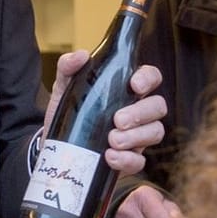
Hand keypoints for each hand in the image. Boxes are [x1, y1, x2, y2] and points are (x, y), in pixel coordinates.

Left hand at [44, 54, 168, 174]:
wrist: (57, 148)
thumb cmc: (69, 113)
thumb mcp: (64, 88)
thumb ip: (68, 67)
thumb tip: (80, 56)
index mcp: (126, 90)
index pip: (151, 77)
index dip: (148, 79)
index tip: (134, 85)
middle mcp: (138, 112)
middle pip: (158, 106)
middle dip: (141, 113)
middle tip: (117, 120)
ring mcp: (137, 137)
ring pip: (156, 132)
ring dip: (136, 137)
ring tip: (111, 140)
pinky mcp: (130, 160)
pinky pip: (140, 161)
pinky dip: (127, 160)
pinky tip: (110, 157)